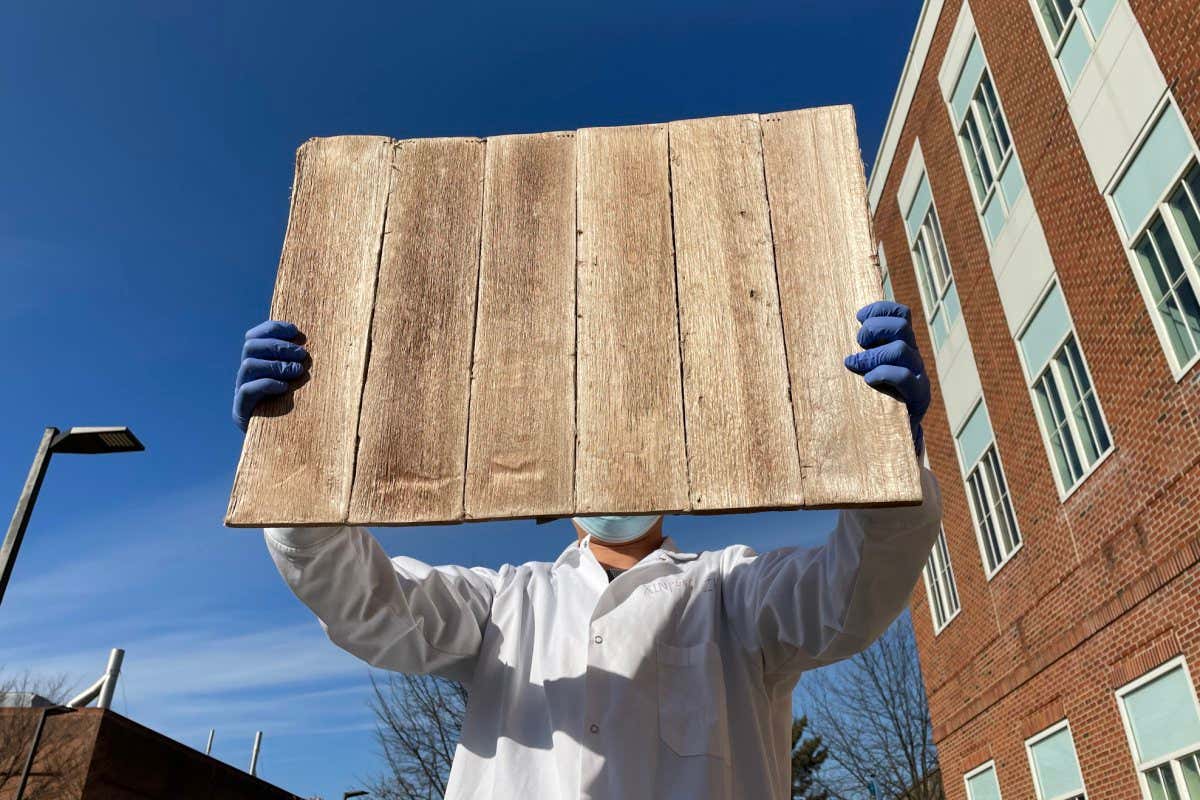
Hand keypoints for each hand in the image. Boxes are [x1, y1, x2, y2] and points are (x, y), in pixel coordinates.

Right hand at [233, 320, 307, 431]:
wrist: (282, 443)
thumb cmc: (298, 407)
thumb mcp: (299, 381)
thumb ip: (299, 362)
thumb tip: (313, 342)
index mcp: (257, 362)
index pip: (254, 336)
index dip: (273, 328)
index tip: (296, 331)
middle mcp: (246, 375)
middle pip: (251, 347)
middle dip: (279, 346)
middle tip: (302, 355)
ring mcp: (241, 391)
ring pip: (248, 365)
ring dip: (276, 364)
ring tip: (298, 371)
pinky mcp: (242, 410)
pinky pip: (247, 390)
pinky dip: (267, 384)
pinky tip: (285, 388)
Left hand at [843, 301, 930, 455]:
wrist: (892, 437)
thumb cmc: (870, 399)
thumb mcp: (863, 370)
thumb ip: (857, 353)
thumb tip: (827, 334)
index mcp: (902, 345)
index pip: (901, 314)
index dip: (880, 309)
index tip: (858, 316)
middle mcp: (912, 357)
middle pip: (902, 326)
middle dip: (874, 329)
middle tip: (857, 342)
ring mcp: (918, 376)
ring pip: (901, 349)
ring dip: (872, 354)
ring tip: (853, 364)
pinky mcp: (918, 398)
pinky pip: (904, 377)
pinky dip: (883, 373)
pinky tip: (868, 380)